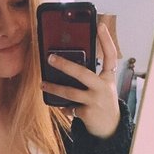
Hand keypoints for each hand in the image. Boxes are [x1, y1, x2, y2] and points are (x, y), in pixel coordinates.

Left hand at [41, 23, 120, 138]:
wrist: (110, 128)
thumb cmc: (103, 102)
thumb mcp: (102, 87)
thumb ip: (90, 77)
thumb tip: (66, 67)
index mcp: (108, 78)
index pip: (111, 56)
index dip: (106, 40)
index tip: (99, 25)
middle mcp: (103, 88)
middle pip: (82, 73)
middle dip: (65, 65)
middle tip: (50, 58)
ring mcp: (95, 101)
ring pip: (70, 92)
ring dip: (54, 88)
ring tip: (42, 84)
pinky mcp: (87, 113)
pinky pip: (69, 107)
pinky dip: (63, 106)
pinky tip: (58, 105)